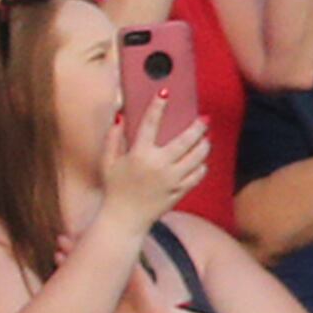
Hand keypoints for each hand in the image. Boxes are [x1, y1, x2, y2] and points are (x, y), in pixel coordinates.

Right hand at [101, 101, 209, 224]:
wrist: (124, 219)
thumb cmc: (114, 190)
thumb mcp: (107, 164)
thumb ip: (112, 139)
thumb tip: (120, 117)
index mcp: (139, 155)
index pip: (150, 123)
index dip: (158, 106)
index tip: (165, 92)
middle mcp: (158, 165)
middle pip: (186, 139)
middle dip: (198, 126)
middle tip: (204, 119)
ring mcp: (172, 178)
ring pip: (198, 155)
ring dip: (204, 144)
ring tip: (204, 139)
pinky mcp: (180, 190)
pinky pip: (199, 173)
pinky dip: (201, 165)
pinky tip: (199, 161)